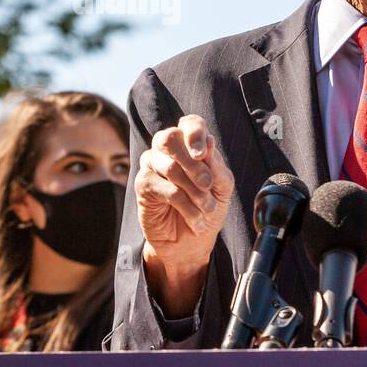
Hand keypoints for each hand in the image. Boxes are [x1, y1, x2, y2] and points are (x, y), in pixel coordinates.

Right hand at [135, 114, 233, 316]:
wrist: (192, 242)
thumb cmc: (208, 209)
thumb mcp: (223, 189)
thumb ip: (217, 167)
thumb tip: (209, 143)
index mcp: (190, 144)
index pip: (190, 124)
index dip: (195, 133)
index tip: (204, 153)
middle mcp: (168, 149)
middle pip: (170, 138)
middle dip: (192, 162)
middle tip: (207, 184)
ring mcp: (152, 165)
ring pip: (169, 166)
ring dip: (193, 190)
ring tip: (207, 208)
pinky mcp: (143, 185)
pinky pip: (163, 188)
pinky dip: (184, 204)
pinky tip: (195, 218)